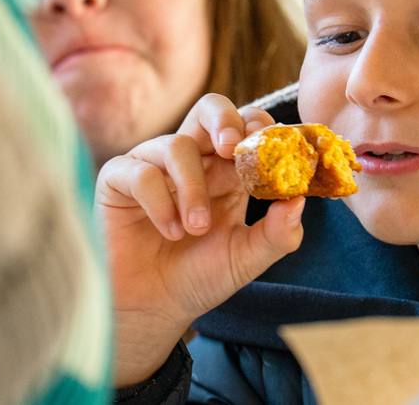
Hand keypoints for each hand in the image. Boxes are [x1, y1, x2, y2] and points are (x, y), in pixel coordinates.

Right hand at [96, 93, 305, 385]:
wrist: (154, 310)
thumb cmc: (200, 276)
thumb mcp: (248, 258)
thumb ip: (278, 233)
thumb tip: (299, 200)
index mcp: (228, 169)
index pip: (247, 126)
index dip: (260, 128)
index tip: (270, 146)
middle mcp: (194, 158)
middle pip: (209, 108)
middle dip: (225, 120)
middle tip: (232, 148)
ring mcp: (155, 165)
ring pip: (177, 145)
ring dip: (193, 187)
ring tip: (196, 228)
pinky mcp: (119, 179)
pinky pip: (140, 171)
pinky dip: (160, 201)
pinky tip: (169, 231)